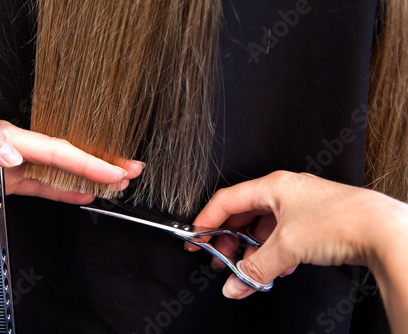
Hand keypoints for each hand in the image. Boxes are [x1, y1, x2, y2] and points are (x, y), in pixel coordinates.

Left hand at [0, 118, 142, 203]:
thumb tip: (16, 155)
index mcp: (7, 136)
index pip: (58, 151)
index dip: (89, 162)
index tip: (114, 171)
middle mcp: (16, 149)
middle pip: (68, 158)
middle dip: (102, 165)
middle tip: (131, 171)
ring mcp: (13, 166)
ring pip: (61, 173)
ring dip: (90, 178)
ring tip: (117, 183)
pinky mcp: (6, 181)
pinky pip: (43, 186)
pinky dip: (65, 190)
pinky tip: (82, 194)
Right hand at [190, 171, 407, 299]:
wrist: (382, 229)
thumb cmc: (339, 220)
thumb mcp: (287, 246)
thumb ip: (255, 267)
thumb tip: (235, 283)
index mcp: (273, 186)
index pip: (227, 200)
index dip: (207, 220)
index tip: (196, 238)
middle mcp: (284, 193)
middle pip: (244, 215)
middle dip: (229, 239)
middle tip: (220, 258)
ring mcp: (299, 207)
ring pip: (263, 228)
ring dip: (252, 250)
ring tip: (248, 269)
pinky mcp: (312, 222)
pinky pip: (281, 237)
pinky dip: (273, 253)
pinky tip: (276, 268)